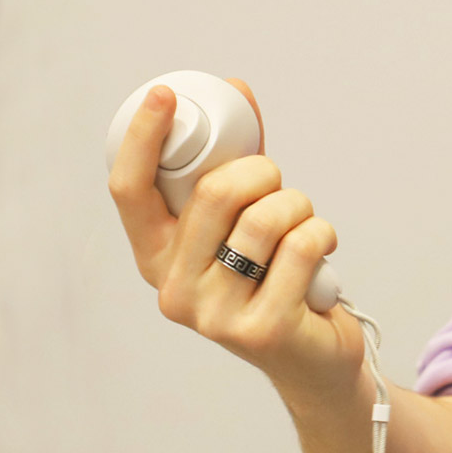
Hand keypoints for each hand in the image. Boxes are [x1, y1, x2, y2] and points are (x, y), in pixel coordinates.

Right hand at [108, 79, 366, 398]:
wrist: (314, 361)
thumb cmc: (278, 279)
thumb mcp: (245, 224)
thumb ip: (236, 166)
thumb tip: (236, 91)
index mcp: (156, 258)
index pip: (129, 191)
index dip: (141, 138)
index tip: (166, 96)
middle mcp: (173, 290)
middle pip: (213, 194)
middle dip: (261, 171)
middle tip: (278, 182)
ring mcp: (214, 316)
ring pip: (265, 218)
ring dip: (298, 204)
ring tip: (303, 224)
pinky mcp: (262, 330)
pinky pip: (301, 247)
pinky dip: (322, 234)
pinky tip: (322, 253)